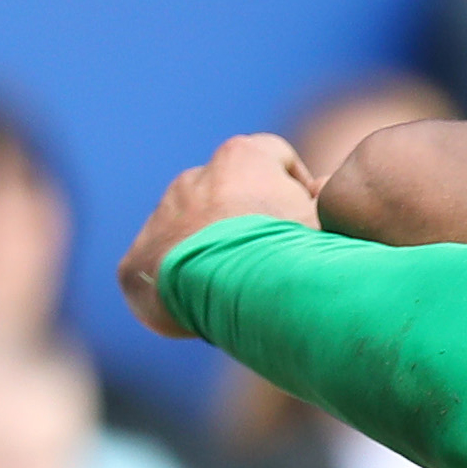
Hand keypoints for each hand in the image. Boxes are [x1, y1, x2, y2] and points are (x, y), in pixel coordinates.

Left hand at [117, 135, 319, 336]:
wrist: (232, 284)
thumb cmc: (291, 248)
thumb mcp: (329, 216)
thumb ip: (328, 199)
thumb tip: (321, 193)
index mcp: (242, 158)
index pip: (272, 157)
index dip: (292, 187)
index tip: (305, 221)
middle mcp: (195, 177)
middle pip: (225, 195)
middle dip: (243, 223)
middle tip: (270, 263)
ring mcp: (162, 215)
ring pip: (188, 231)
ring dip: (210, 252)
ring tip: (236, 291)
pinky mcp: (137, 260)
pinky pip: (160, 271)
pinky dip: (180, 287)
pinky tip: (204, 310)